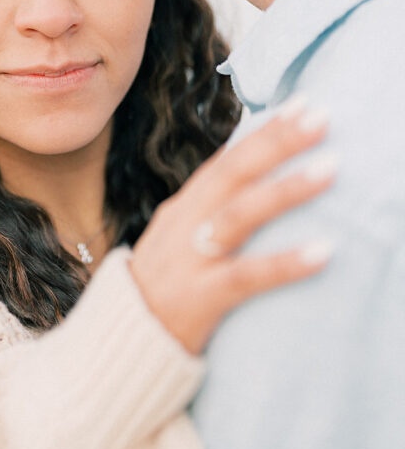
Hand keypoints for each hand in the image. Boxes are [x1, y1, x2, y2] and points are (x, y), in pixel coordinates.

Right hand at [129, 99, 334, 354]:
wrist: (119, 343)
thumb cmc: (165, 290)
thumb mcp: (181, 240)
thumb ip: (214, 210)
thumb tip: (258, 176)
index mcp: (183, 207)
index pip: (227, 159)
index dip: (264, 131)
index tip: (303, 105)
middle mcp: (184, 224)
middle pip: (233, 173)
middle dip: (277, 142)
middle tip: (320, 118)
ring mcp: (189, 259)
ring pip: (238, 215)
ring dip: (285, 190)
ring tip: (329, 170)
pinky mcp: (198, 299)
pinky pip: (246, 276)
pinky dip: (284, 263)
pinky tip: (322, 252)